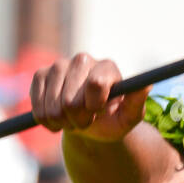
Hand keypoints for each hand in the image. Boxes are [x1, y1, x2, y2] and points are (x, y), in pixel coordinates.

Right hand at [30, 54, 149, 142]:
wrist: (89, 121)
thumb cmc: (111, 119)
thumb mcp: (128, 117)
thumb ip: (137, 102)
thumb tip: (146, 85)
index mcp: (107, 67)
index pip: (95, 84)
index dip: (93, 106)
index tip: (97, 113)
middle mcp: (83, 60)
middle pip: (70, 100)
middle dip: (77, 119)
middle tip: (85, 119)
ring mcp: (59, 66)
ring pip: (52, 107)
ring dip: (61, 121)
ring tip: (71, 119)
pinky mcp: (40, 75)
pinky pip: (37, 107)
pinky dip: (46, 120)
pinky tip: (56, 118)